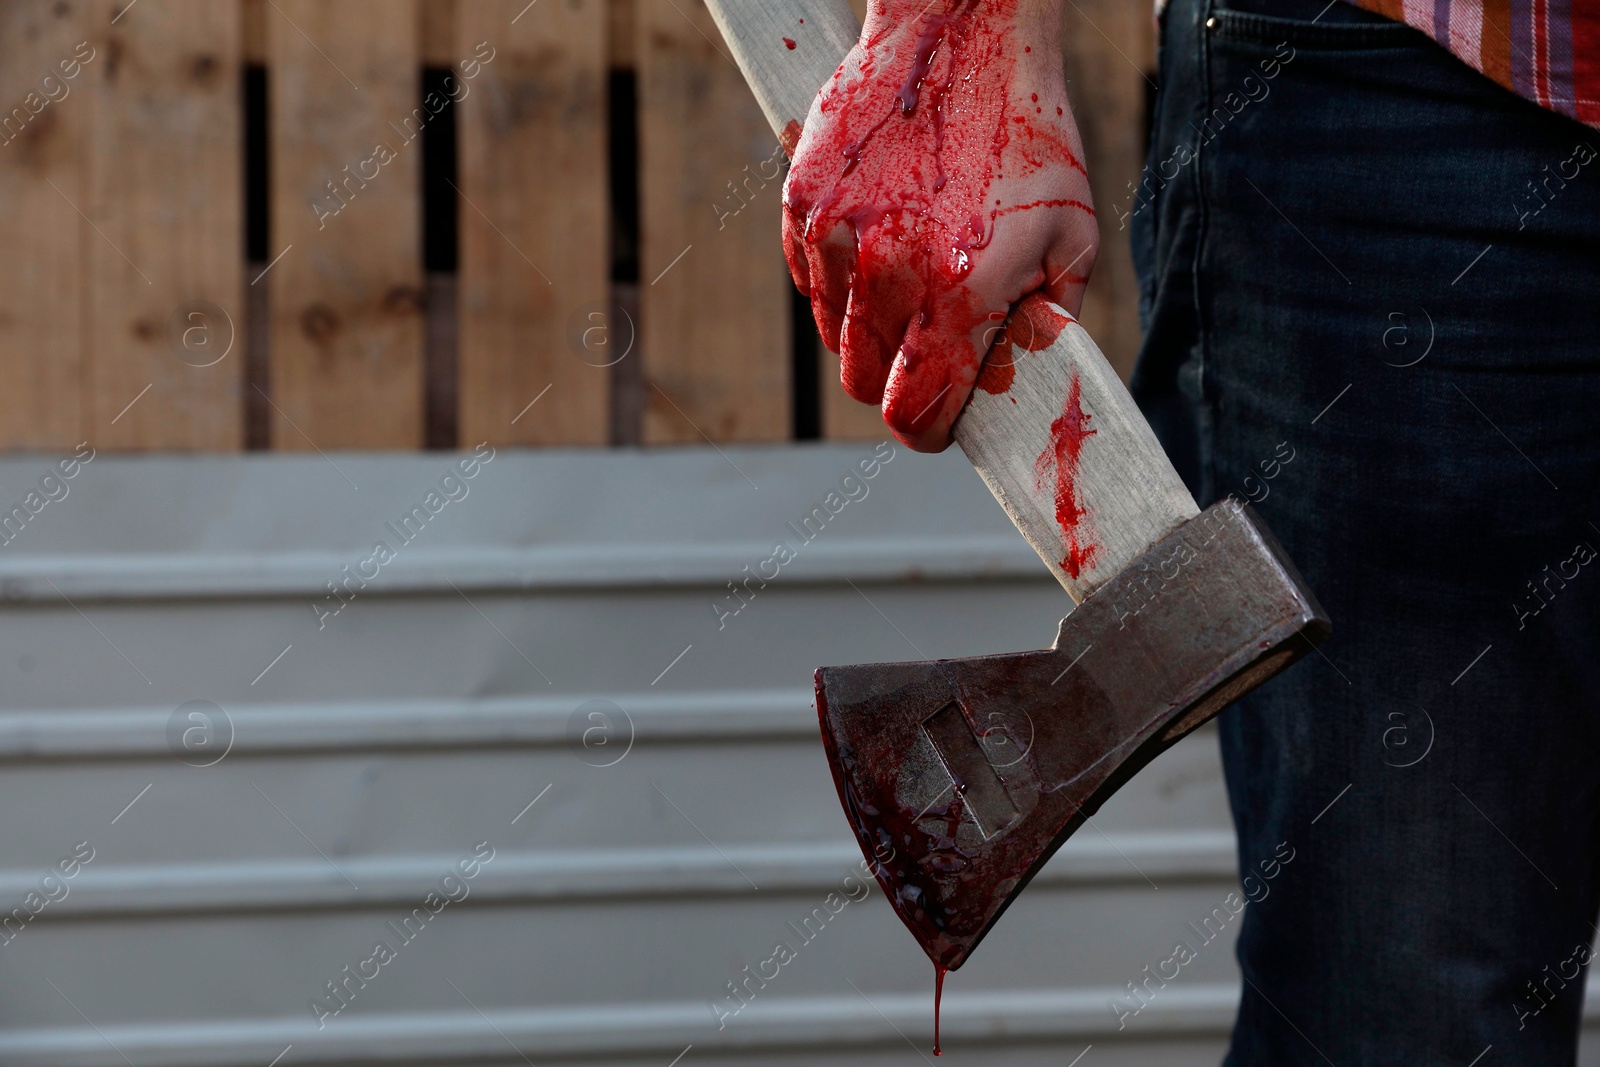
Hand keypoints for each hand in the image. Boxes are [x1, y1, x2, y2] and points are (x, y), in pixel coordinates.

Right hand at [783, 0, 1097, 451]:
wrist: (963, 34)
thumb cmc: (1029, 134)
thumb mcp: (1072, 235)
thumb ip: (1045, 325)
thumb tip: (1011, 386)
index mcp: (959, 294)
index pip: (916, 417)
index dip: (929, 433)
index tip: (938, 426)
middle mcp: (888, 275)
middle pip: (866, 387)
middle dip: (898, 383)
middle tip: (931, 347)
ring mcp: (836, 240)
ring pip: (836, 339)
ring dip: (870, 330)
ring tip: (913, 275)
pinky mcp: (801, 206)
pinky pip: (812, 284)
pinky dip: (840, 283)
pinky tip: (881, 237)